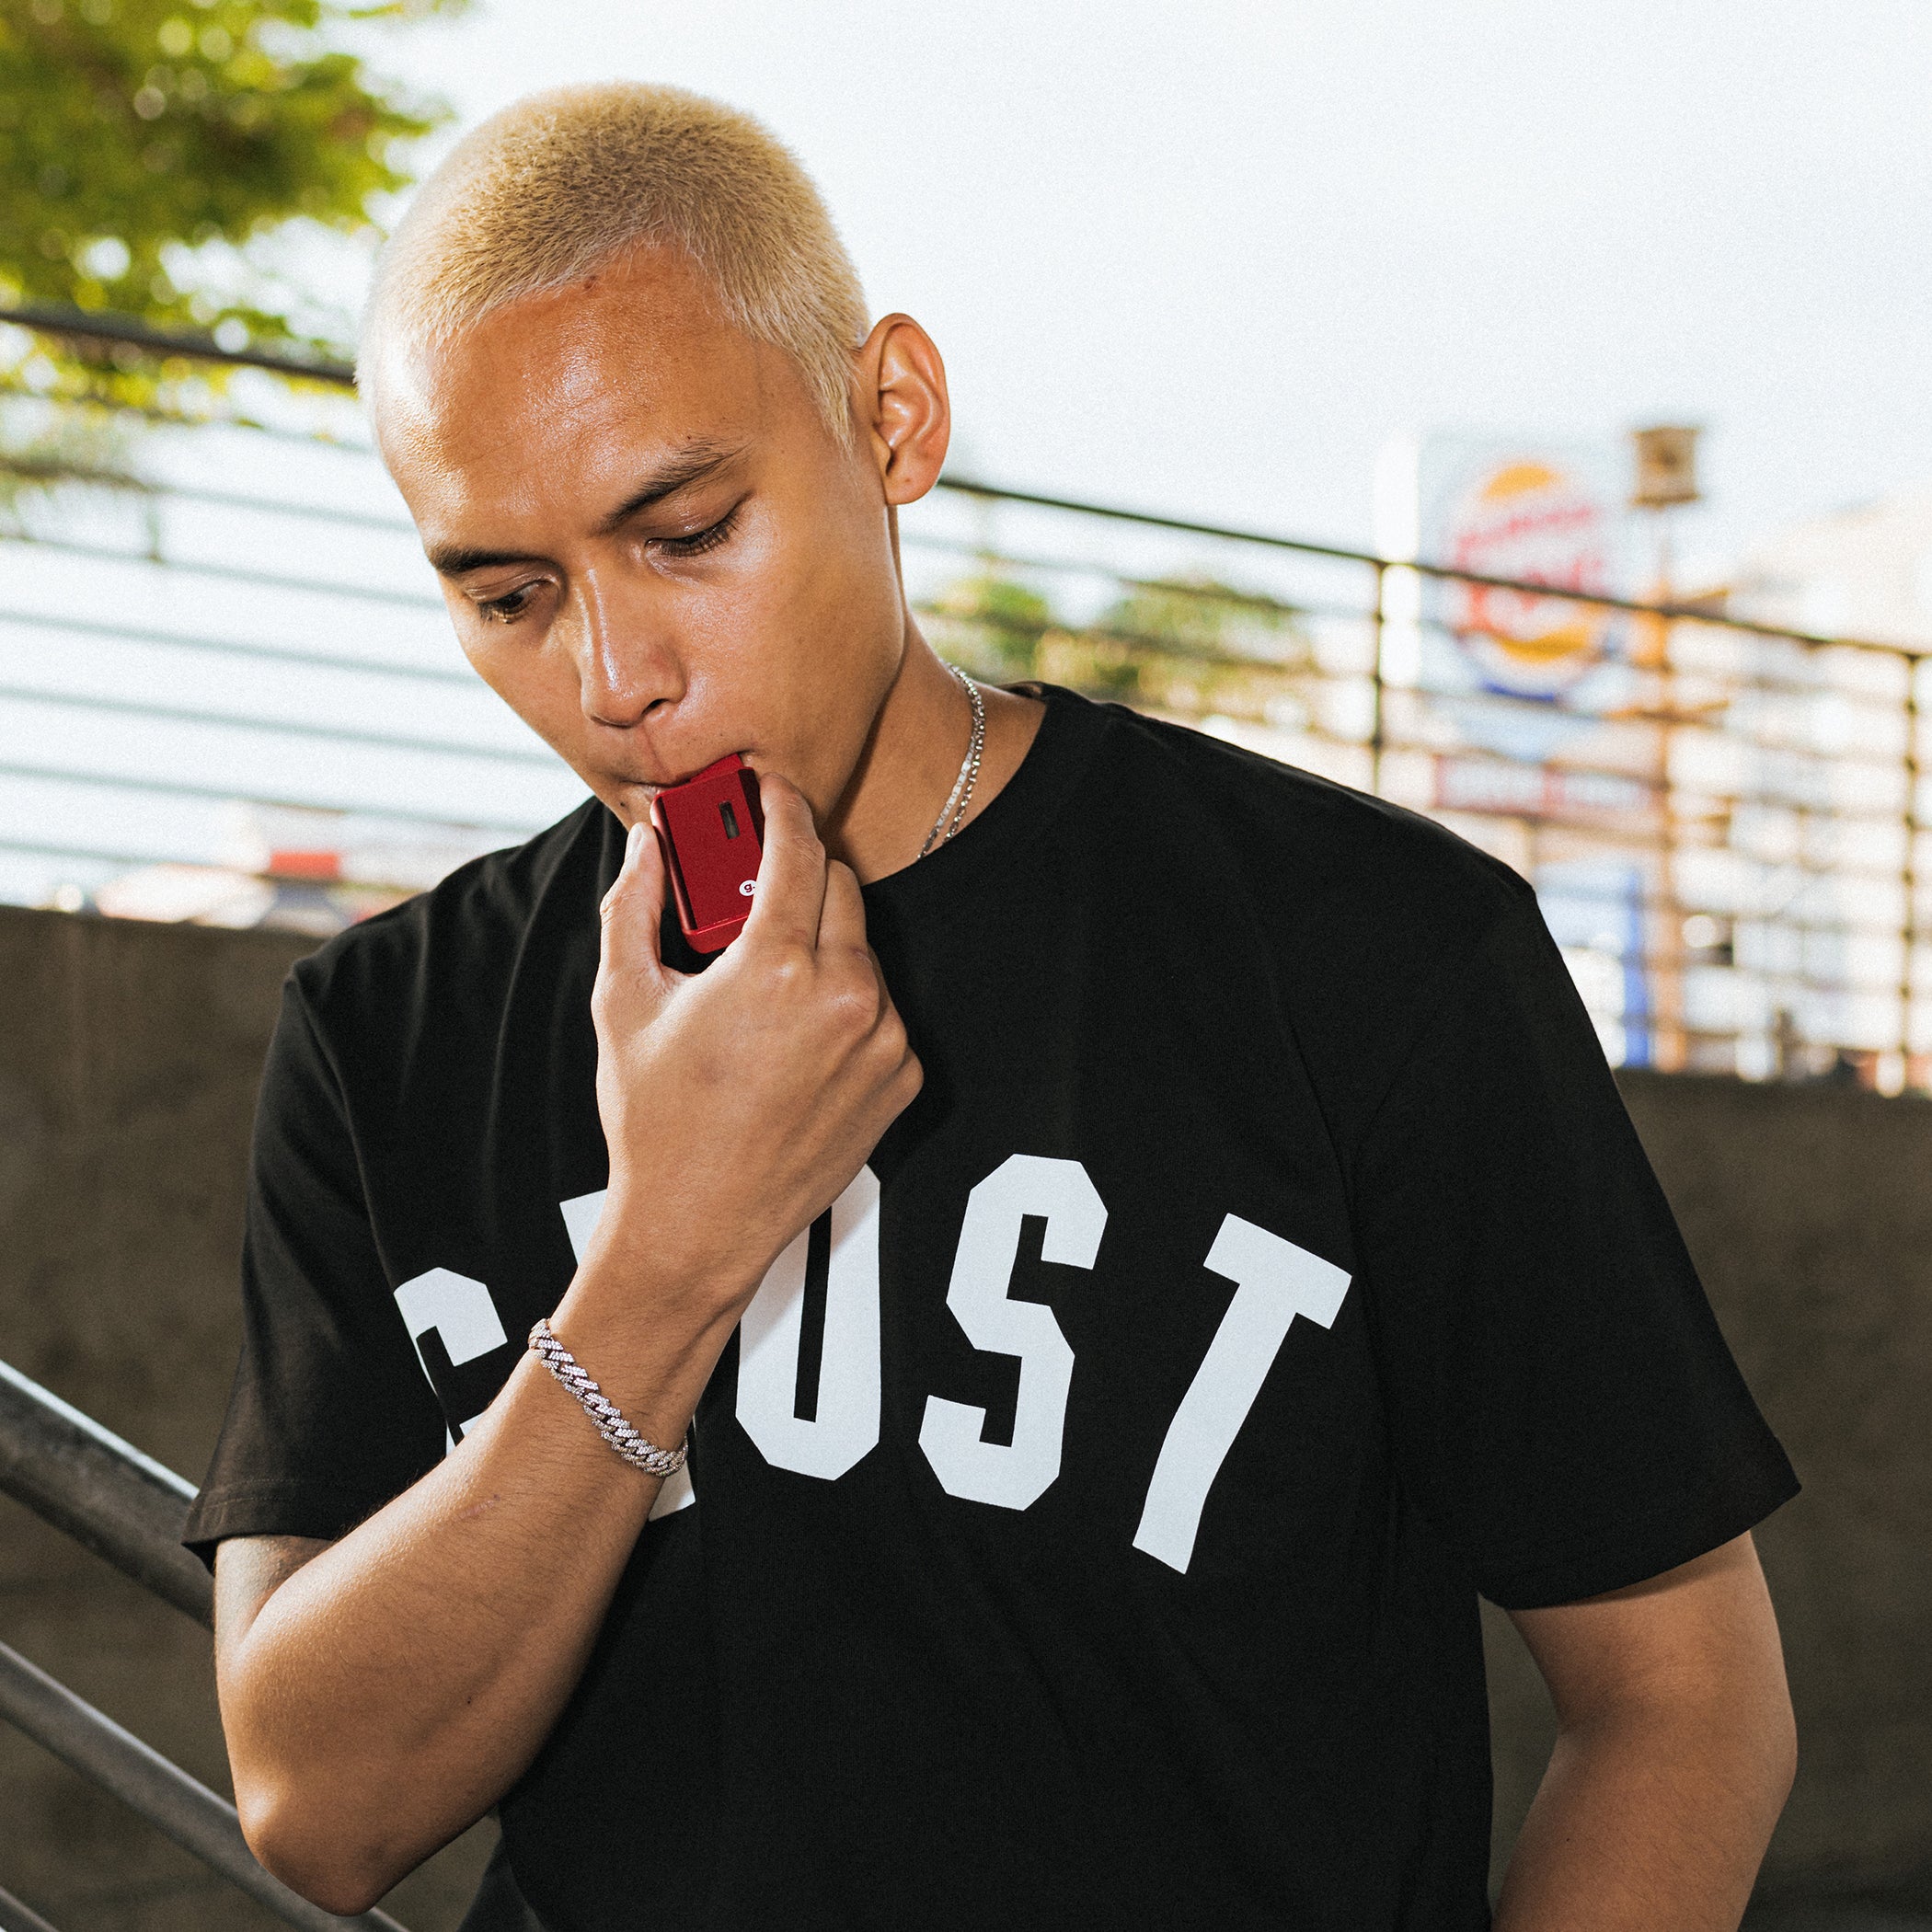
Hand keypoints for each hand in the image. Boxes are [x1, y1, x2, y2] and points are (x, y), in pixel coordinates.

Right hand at [583, 771, 921, 1327]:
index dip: (780, 803)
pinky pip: (881, 1007)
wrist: (697, 1227)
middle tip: (750, 891)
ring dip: (820, 942)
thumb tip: (646, 842)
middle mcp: (846, 996)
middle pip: (840, 884)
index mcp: (776, 966)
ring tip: (763, 984)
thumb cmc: (654, 1119)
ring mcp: (884, 1039)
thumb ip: (637, 904)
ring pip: (863, 946)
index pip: (798, 845)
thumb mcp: (625, 1000)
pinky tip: (792, 1037)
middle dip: (797, 874)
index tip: (767, 787)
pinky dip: (845, 1002)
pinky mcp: (903, 1077)